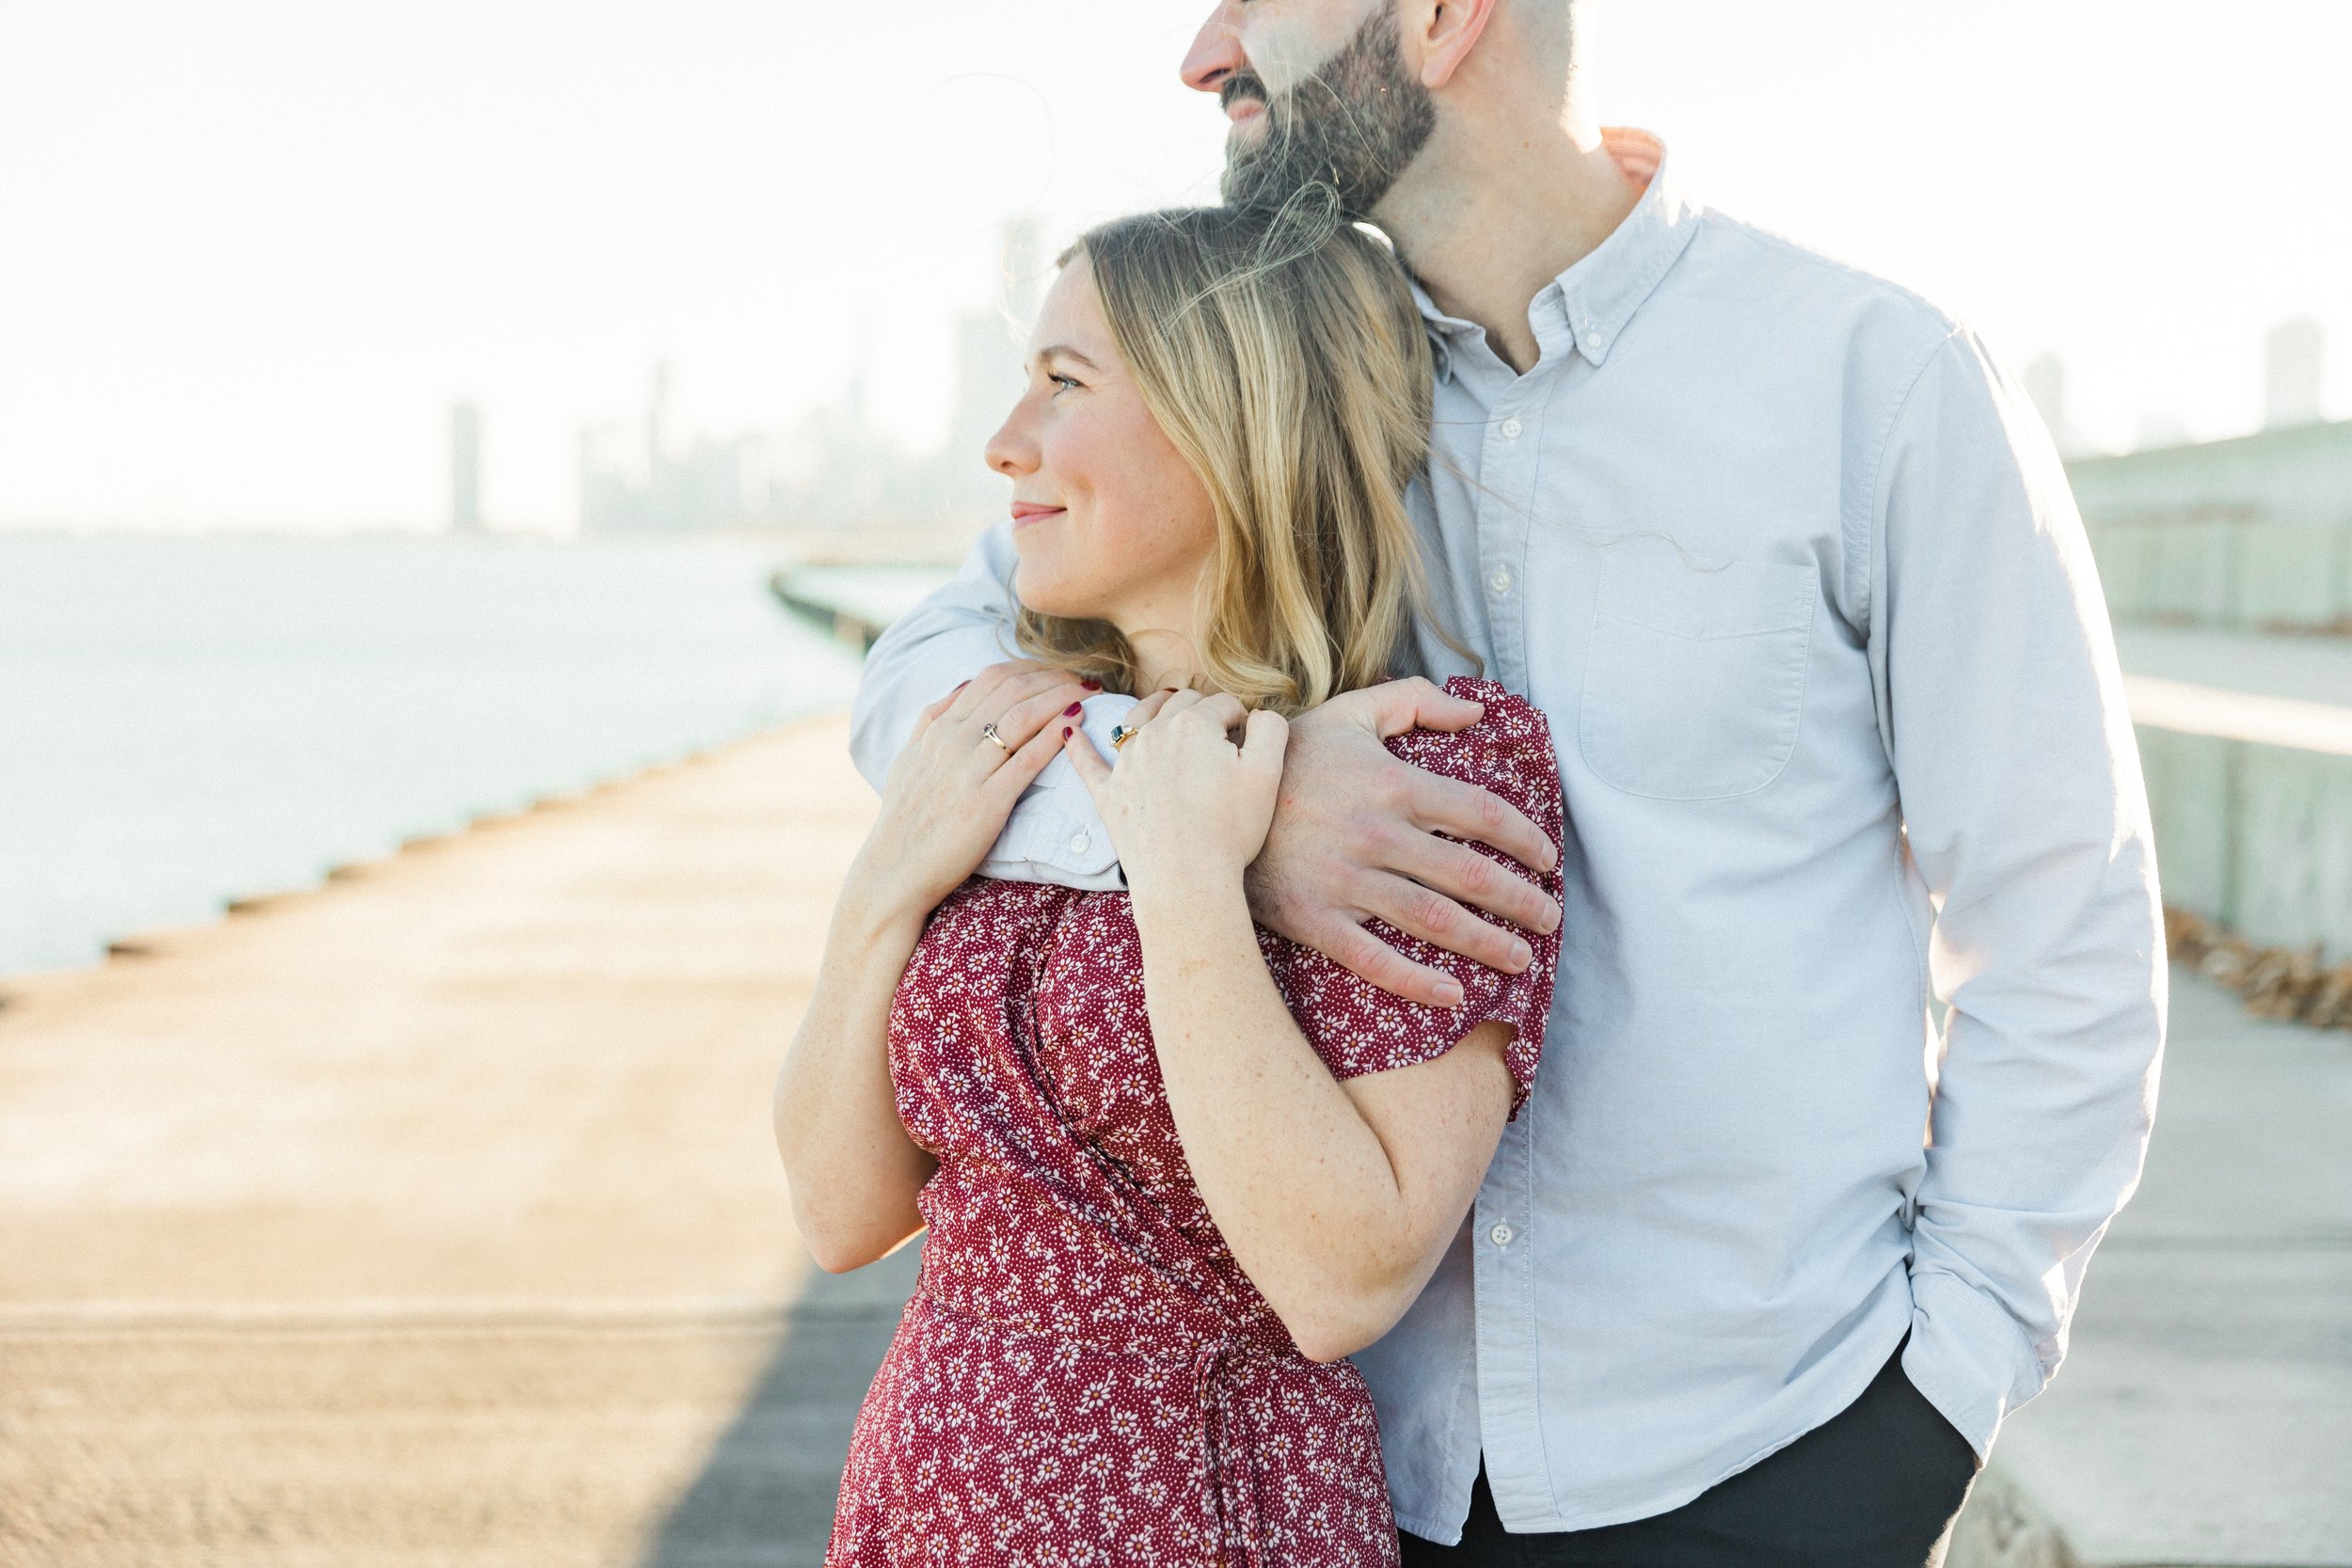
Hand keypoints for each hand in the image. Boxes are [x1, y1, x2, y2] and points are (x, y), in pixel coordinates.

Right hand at [851, 661, 1090, 922]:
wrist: (895, 870)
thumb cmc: (904, 818)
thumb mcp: (909, 760)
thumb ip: (931, 720)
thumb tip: (963, 686)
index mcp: (938, 730)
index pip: (991, 678)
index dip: (1031, 668)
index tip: (1057, 671)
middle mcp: (953, 742)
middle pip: (1013, 690)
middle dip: (1055, 677)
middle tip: (1085, 678)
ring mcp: (970, 771)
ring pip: (1024, 716)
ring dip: (1062, 697)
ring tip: (1089, 693)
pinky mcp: (987, 802)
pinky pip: (1028, 760)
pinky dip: (1055, 736)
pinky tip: (1076, 724)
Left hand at [1064, 689, 1286, 895]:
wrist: (1186, 880)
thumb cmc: (1230, 829)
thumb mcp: (1267, 774)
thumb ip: (1270, 728)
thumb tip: (1257, 714)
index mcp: (1193, 724)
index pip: (1223, 703)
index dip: (1241, 718)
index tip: (1249, 741)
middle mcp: (1153, 734)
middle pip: (1181, 703)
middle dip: (1203, 710)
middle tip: (1220, 735)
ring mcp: (1126, 764)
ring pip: (1137, 718)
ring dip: (1153, 708)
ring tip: (1164, 708)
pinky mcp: (1108, 794)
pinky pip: (1087, 762)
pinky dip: (1078, 743)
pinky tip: (1070, 727)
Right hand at [1245, 678, 1561, 1007]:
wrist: (1203, 803)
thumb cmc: (1287, 757)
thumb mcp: (1348, 713)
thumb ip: (1414, 701)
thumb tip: (1478, 713)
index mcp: (1391, 782)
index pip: (1481, 813)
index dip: (1525, 838)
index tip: (1547, 859)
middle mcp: (1375, 833)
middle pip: (1469, 873)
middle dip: (1521, 901)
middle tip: (1551, 920)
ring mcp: (1344, 880)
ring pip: (1432, 919)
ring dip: (1486, 943)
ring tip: (1522, 959)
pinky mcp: (1312, 918)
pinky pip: (1374, 959)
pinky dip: (1417, 981)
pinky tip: (1454, 994)